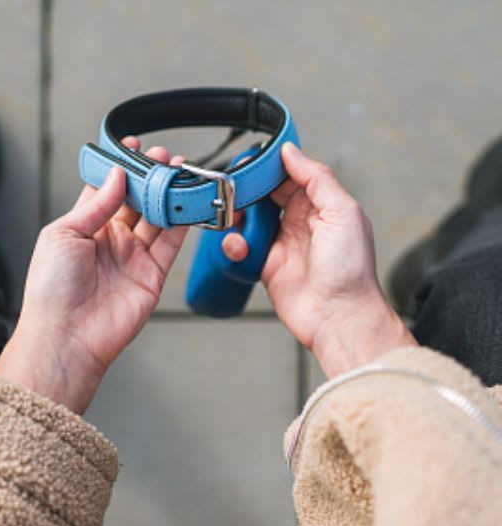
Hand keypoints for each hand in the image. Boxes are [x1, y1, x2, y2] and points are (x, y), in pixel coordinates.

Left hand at [0, 139, 189, 412]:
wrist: (66, 335)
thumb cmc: (51, 290)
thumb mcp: (63, 234)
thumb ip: (95, 204)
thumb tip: (117, 176)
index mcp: (82, 228)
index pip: (105, 190)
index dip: (120, 168)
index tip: (132, 147)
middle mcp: (109, 241)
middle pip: (136, 201)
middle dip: (150, 177)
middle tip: (164, 156)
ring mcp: (131, 257)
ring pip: (156, 218)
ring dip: (169, 194)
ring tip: (181, 169)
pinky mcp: (152, 275)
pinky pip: (171, 243)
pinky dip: (184, 221)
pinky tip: (190, 200)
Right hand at [221, 142, 415, 376]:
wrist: (338, 316)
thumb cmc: (351, 270)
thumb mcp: (342, 212)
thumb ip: (317, 178)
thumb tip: (291, 152)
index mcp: (322, 204)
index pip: (290, 175)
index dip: (269, 167)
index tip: (249, 162)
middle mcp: (300, 221)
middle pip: (265, 195)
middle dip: (247, 190)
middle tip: (231, 188)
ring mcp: (281, 243)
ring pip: (249, 219)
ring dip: (237, 217)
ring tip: (233, 220)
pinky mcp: (264, 264)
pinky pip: (241, 247)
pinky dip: (234, 244)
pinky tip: (240, 248)